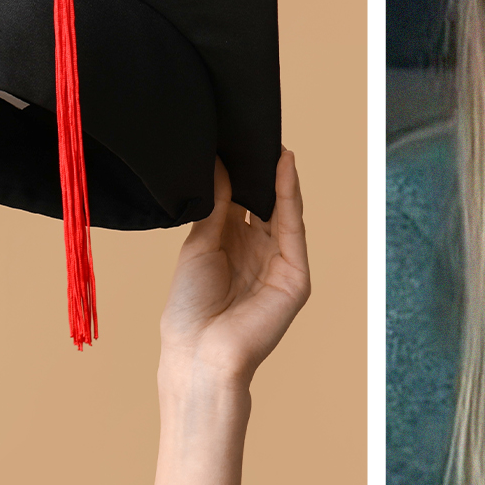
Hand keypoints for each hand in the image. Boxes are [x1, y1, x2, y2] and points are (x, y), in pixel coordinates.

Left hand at [159, 150, 309, 388]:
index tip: (236, 141)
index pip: (243, 202)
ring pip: (284, 212)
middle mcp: (257, 253)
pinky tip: (283, 168)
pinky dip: (289, 196)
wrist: (198, 351)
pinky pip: (293, 228)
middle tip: (257, 132)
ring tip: (272, 142)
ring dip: (279, 177)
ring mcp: (278, 264)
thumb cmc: (189, 308)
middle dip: (263, 171)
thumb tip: (219, 166)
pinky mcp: (295, 276)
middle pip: (266, 204)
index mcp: (231, 248)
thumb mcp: (200, 245)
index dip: (242, 174)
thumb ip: (216, 206)